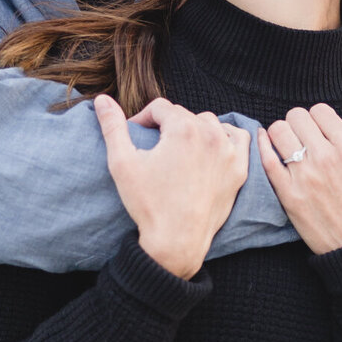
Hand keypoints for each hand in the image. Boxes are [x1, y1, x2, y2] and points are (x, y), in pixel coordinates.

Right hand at [95, 95, 249, 278]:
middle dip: (167, 124)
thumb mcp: (122, 163)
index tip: (135, 134)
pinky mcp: (239, 171)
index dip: (143, 118)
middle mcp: (210, 135)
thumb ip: (112, 127)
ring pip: (210, 124)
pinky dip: (227, 136)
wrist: (176, 242)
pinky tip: (213, 145)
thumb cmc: (148, 204)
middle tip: (154, 145)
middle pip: (184, 114)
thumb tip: (102, 99)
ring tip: (179, 147)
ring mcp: (228, 153)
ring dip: (194, 129)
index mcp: (183, 128)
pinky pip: (239, 139)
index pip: (160, 107)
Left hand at [258, 102, 341, 253]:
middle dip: (300, 121)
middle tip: (305, 135)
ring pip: (279, 131)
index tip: (322, 129)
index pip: (320, 110)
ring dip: (283, 132)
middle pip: (297, 116)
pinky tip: (265, 141)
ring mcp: (304, 176)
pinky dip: (262, 145)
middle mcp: (325, 158)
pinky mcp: (288, 194)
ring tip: (290, 142)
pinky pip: (267, 160)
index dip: (320, 116)